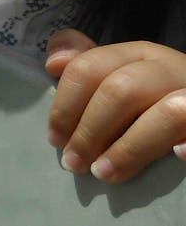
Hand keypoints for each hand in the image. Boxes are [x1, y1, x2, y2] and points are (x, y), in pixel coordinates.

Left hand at [46, 28, 185, 182]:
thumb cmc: (152, 98)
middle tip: (73, 163)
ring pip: (166, 113)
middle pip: (121, 90)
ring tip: (104, 173)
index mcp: (137, 55)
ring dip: (130, 148)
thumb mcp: (120, 74)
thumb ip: (85, 69)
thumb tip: (54, 63)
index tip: (55, 140)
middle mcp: (168, 68)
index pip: (89, 68)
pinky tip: (179, 156)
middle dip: (90, 131)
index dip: (65, 106)